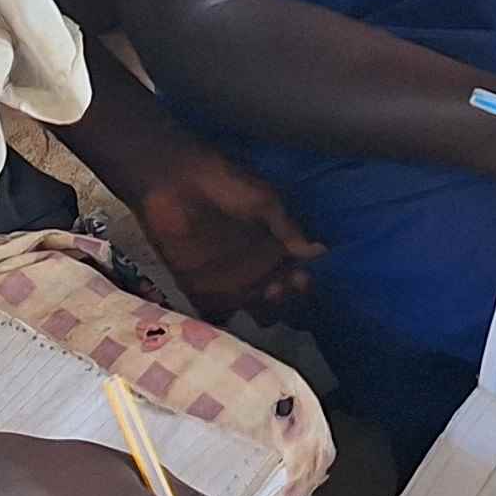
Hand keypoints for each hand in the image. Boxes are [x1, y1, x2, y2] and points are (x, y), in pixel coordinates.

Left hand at [127, 147, 319, 324]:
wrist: (176, 181)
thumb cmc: (225, 184)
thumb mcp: (264, 201)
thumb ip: (287, 229)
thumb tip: (318, 251)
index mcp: (270, 246)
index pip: (291, 273)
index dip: (299, 282)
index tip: (302, 278)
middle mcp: (250, 267)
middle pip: (271, 295)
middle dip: (280, 299)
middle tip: (278, 288)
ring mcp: (223, 278)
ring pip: (246, 304)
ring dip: (256, 307)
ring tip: (258, 295)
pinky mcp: (195, 285)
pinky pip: (212, 308)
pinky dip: (222, 314)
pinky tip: (232, 313)